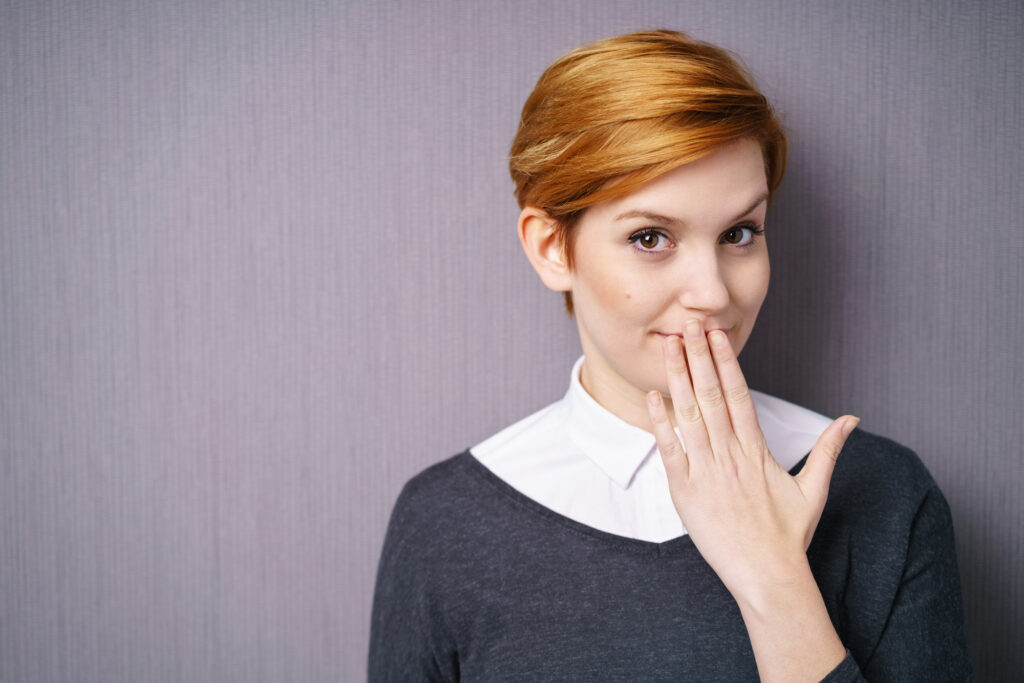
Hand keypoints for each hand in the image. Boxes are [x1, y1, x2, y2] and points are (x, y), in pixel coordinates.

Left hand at [645, 319, 858, 599]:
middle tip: (686, 324)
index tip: (715, 335)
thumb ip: (829, 449)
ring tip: (668, 347)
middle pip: (712, 395)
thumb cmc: (789, 535)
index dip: (726, 361)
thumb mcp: (814, 489)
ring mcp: (707, 472)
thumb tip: (852, 418)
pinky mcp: (686, 493)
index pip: (740, 394)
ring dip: (677, 379)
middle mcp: (732, 455)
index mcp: (758, 451)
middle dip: (697, 357)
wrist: (768, 576)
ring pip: (690, 416)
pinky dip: (660, 424)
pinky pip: (671, 452)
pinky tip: (653, 397)